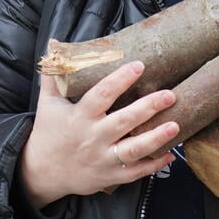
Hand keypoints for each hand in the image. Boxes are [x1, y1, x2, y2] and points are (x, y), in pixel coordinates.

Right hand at [19, 62, 178, 209]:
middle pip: (123, 121)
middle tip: (170, 94)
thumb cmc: (48, 133)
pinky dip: (154, 165)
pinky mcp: (110, 176)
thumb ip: (54, 73)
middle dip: (148, 107)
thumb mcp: (48, 103)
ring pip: (133, 150)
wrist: (42, 173)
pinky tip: (170, 155)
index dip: (120, 80)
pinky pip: (135, 172)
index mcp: (79, 117)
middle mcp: (93, 138)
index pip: (101, 95)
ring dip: (156, 138)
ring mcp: (102, 159)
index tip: (139, 66)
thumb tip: (55, 42)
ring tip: (176, 125)